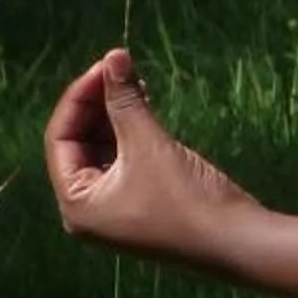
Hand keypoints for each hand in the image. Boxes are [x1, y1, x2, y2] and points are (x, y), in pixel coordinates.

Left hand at [43, 48, 259, 268]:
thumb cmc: (185, 198)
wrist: (236, 241)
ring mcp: (115, 210)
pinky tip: (146, 108)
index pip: (60, 139)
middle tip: (120, 69)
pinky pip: (125, 162)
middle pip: (79, 144)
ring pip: (103, 151)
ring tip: (136, 82)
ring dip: (116, 116)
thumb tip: (113, 55)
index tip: (105, 65)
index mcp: (76, 203)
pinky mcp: (141, 205)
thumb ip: (125, 100)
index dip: (79, 98)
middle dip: (97, 105)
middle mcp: (87, 210)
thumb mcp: (149, 145)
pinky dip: (132, 134)